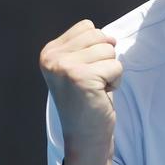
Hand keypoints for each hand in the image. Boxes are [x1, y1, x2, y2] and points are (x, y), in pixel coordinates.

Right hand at [39, 19, 121, 164]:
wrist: (85, 137)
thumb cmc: (87, 102)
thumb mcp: (78, 68)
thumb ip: (86, 48)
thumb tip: (111, 37)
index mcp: (49, 52)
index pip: (87, 27)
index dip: (97, 49)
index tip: (87, 72)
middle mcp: (52, 58)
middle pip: (99, 36)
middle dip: (105, 59)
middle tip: (94, 82)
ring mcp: (65, 67)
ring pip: (109, 51)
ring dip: (111, 72)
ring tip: (97, 89)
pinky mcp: (82, 78)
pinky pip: (116, 66)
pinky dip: (115, 82)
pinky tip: (102, 95)